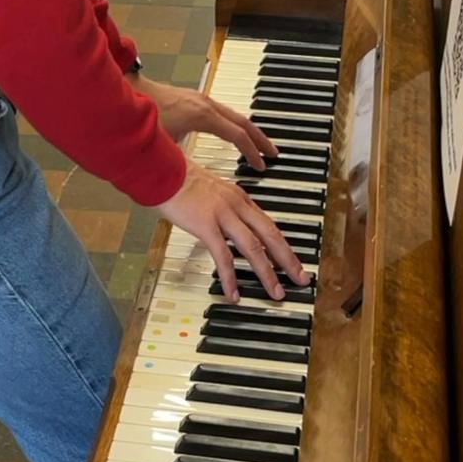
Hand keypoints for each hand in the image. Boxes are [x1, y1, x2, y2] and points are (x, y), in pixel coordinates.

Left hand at [127, 74, 276, 170]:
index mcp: (203, 115)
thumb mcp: (163, 143)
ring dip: (248, 131)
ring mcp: (201, 100)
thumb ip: (179, 160)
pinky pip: (224, 113)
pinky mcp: (194, 100)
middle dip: (260, 139)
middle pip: (243, 122)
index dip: (251, 152)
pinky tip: (233, 134)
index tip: (261, 165)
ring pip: (234, 116)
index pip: (237, 134)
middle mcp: (207, 105)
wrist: (128, 89)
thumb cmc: (142, 115)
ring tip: (258, 145)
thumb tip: (189, 180)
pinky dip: (235, 125)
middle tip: (273, 153)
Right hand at [158, 159, 310, 301]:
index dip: (282, 246)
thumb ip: (222, 206)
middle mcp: (237, 205)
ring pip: (254, 248)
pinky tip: (234, 294)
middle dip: (289, 260)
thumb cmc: (178, 178)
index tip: (291, 261)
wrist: (161, 168)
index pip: (268, 225)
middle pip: (271, 235)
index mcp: (239, 197)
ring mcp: (223, 215)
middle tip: (301, 279)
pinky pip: (223, 256)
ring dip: (268, 273)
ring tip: (276, 292)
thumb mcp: (209, 190)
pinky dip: (230, 277)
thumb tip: (226, 224)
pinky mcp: (206, 225)